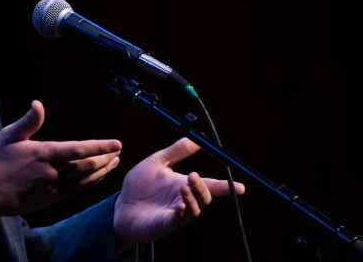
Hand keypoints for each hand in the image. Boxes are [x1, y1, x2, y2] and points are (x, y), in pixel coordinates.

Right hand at [0, 100, 121, 218]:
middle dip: (105, 159)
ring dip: (101, 172)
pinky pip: (75, 192)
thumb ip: (28, 121)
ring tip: (113, 164)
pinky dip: (89, 184)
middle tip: (118, 153)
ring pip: (84, 181)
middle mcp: (51, 172)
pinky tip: (95, 179)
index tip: (117, 144)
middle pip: (87, 166)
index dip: (101, 147)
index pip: (79, 149)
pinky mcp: (49, 199)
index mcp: (43, 154)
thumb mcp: (8, 136)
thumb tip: (38, 104)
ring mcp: (51, 188)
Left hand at [113, 137, 244, 249]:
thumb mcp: (157, 163)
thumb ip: (176, 151)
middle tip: (192, 176)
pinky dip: (182, 212)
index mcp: (184, 185)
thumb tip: (196, 138)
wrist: (121, 205)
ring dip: (193, 198)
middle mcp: (184, 200)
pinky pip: (178, 221)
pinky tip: (179, 204)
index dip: (226, 186)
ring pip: (195, 210)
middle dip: (204, 187)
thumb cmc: (139, 186)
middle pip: (205, 198)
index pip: (210, 185)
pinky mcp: (164, 225)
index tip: (241, 187)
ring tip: (184, 186)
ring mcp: (176, 214)